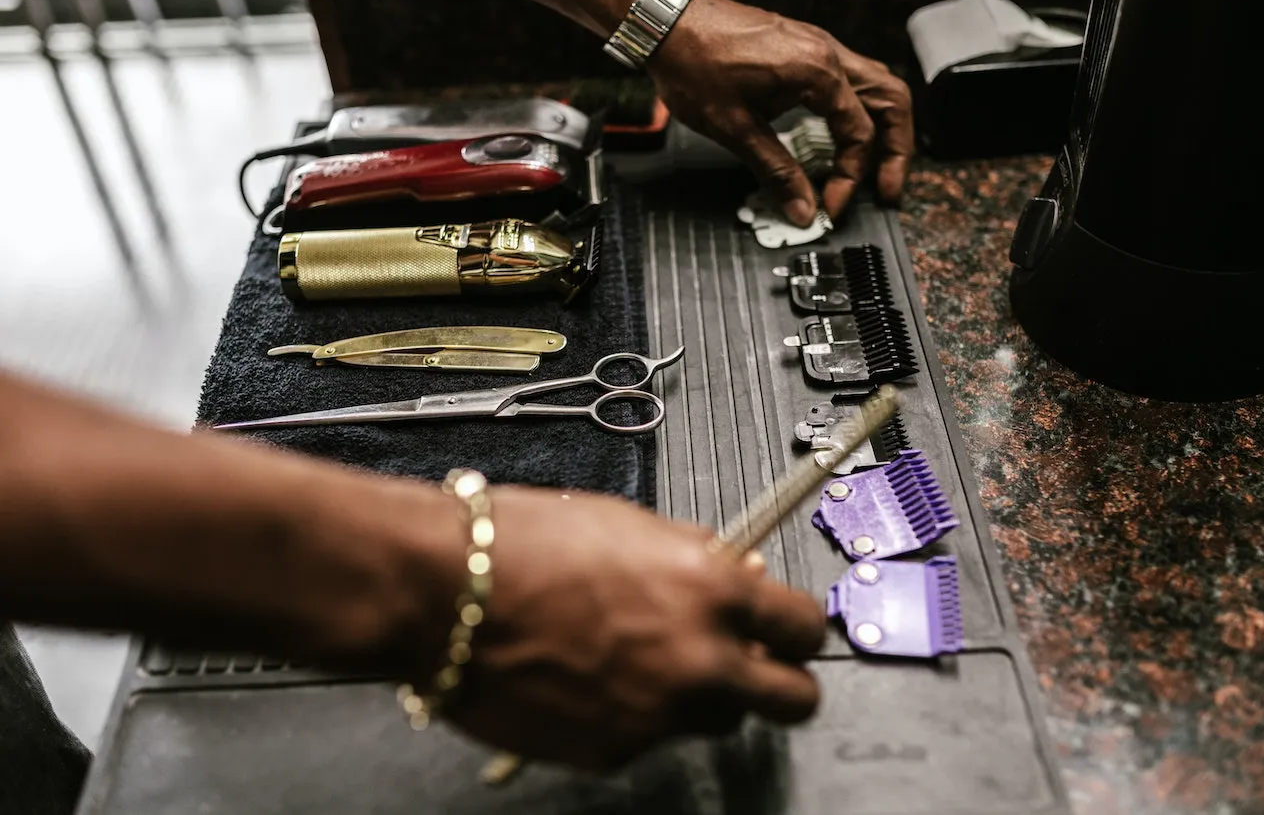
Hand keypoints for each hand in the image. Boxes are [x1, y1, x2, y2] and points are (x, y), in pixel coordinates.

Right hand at [437, 487, 826, 771]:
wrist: (444, 590)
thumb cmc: (523, 545)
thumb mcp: (633, 525)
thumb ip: (700, 560)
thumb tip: (740, 576)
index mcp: (712, 592)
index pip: (805, 627)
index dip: (797, 628)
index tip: (789, 630)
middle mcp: (699, 662)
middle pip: (792, 699)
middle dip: (779, 681)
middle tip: (752, 664)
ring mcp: (659, 716)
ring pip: (718, 721)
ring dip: (701, 696)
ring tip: (646, 660)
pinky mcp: (615, 753)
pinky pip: (650, 737)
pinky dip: (635, 715)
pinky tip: (594, 677)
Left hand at [647, 0, 913, 225]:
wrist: (668, 22)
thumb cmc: (695, 64)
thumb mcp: (736, 130)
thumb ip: (777, 171)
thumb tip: (803, 208)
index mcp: (818, 72)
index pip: (859, 134)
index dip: (850, 177)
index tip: (831, 205)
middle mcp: (828, 53)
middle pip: (891, 101)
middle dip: (896, 149)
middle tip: (887, 189)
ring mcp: (818, 47)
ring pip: (877, 85)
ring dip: (882, 127)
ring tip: (874, 166)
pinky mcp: (803, 48)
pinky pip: (850, 79)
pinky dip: (857, 110)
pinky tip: (841, 134)